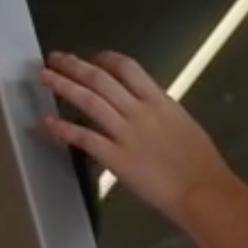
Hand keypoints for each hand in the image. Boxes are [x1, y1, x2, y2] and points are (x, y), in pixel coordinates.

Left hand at [37, 50, 232, 220]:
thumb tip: (147, 107)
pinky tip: (46, 122)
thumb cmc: (202, 162)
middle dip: (75, 66)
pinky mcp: (116, 158)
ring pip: (89, 102)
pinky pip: (84, 139)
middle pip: (101, 79)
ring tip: (45, 77)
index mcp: (161, 101)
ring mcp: (127, 134)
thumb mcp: (184, 124)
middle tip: (55, 58)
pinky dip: (63, 129)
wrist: (203, 190)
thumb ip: (162, 113)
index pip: (128, 68)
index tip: (91, 58)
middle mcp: (140, 111)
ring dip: (64, 87)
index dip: (104, 59)